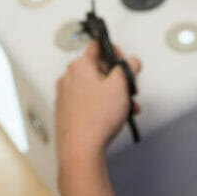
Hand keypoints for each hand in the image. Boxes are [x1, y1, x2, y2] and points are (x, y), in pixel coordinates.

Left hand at [55, 40, 141, 168]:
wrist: (80, 149)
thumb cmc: (96, 119)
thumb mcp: (121, 85)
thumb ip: (128, 67)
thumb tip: (130, 62)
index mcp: (80, 66)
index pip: (98, 46)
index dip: (115, 52)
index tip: (124, 63)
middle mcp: (69, 78)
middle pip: (98, 69)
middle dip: (117, 79)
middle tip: (128, 90)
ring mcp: (66, 96)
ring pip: (94, 88)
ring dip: (112, 95)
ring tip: (125, 108)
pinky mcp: (67, 112)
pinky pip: (87, 102)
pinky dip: (101, 106)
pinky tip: (113, 117)